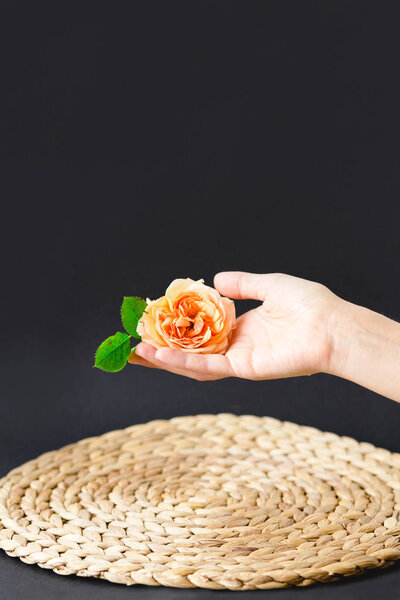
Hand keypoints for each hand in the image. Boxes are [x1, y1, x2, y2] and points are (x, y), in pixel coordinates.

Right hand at [129, 271, 341, 380]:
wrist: (333, 324)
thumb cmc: (309, 304)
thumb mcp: (270, 284)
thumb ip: (243, 284)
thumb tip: (217, 279)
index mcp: (241, 328)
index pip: (200, 331)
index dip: (177, 327)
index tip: (154, 318)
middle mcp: (235, 346)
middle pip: (190, 351)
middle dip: (161, 350)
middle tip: (133, 343)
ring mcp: (238, 359)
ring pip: (193, 363)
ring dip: (164, 360)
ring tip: (136, 352)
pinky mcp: (243, 367)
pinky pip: (208, 367)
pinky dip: (183, 362)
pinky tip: (159, 355)